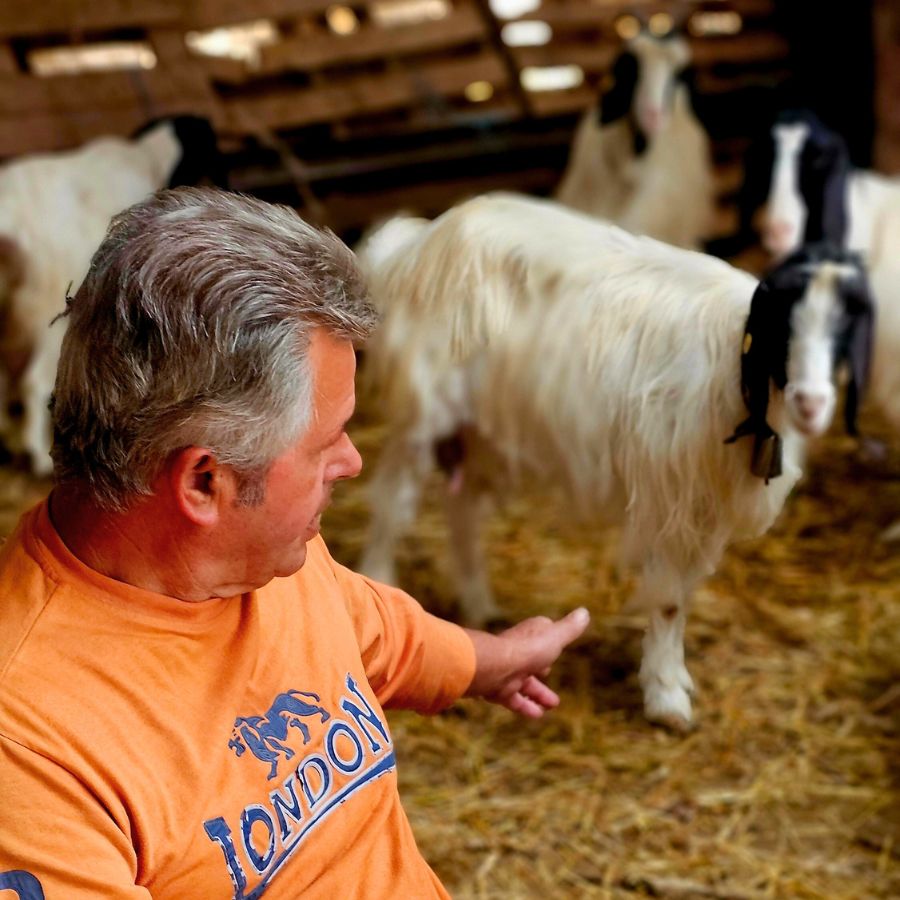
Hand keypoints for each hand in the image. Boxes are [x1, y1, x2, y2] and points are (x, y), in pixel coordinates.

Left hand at [464, 607, 589, 717]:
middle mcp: (517, 651)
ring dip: (538, 694)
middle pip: (530, 660)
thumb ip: (570, 628)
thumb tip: (584, 612)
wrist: (497, 666)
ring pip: (523, 683)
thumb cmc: (529, 649)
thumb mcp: (556, 636)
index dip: (548, 640)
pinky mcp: (499, 688)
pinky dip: (526, 707)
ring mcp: (507, 670)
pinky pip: (514, 700)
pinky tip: (538, 715)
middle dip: (541, 668)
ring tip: (552, 705)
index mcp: (529, 635)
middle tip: (548, 673)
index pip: (539, 635)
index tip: (555, 643)